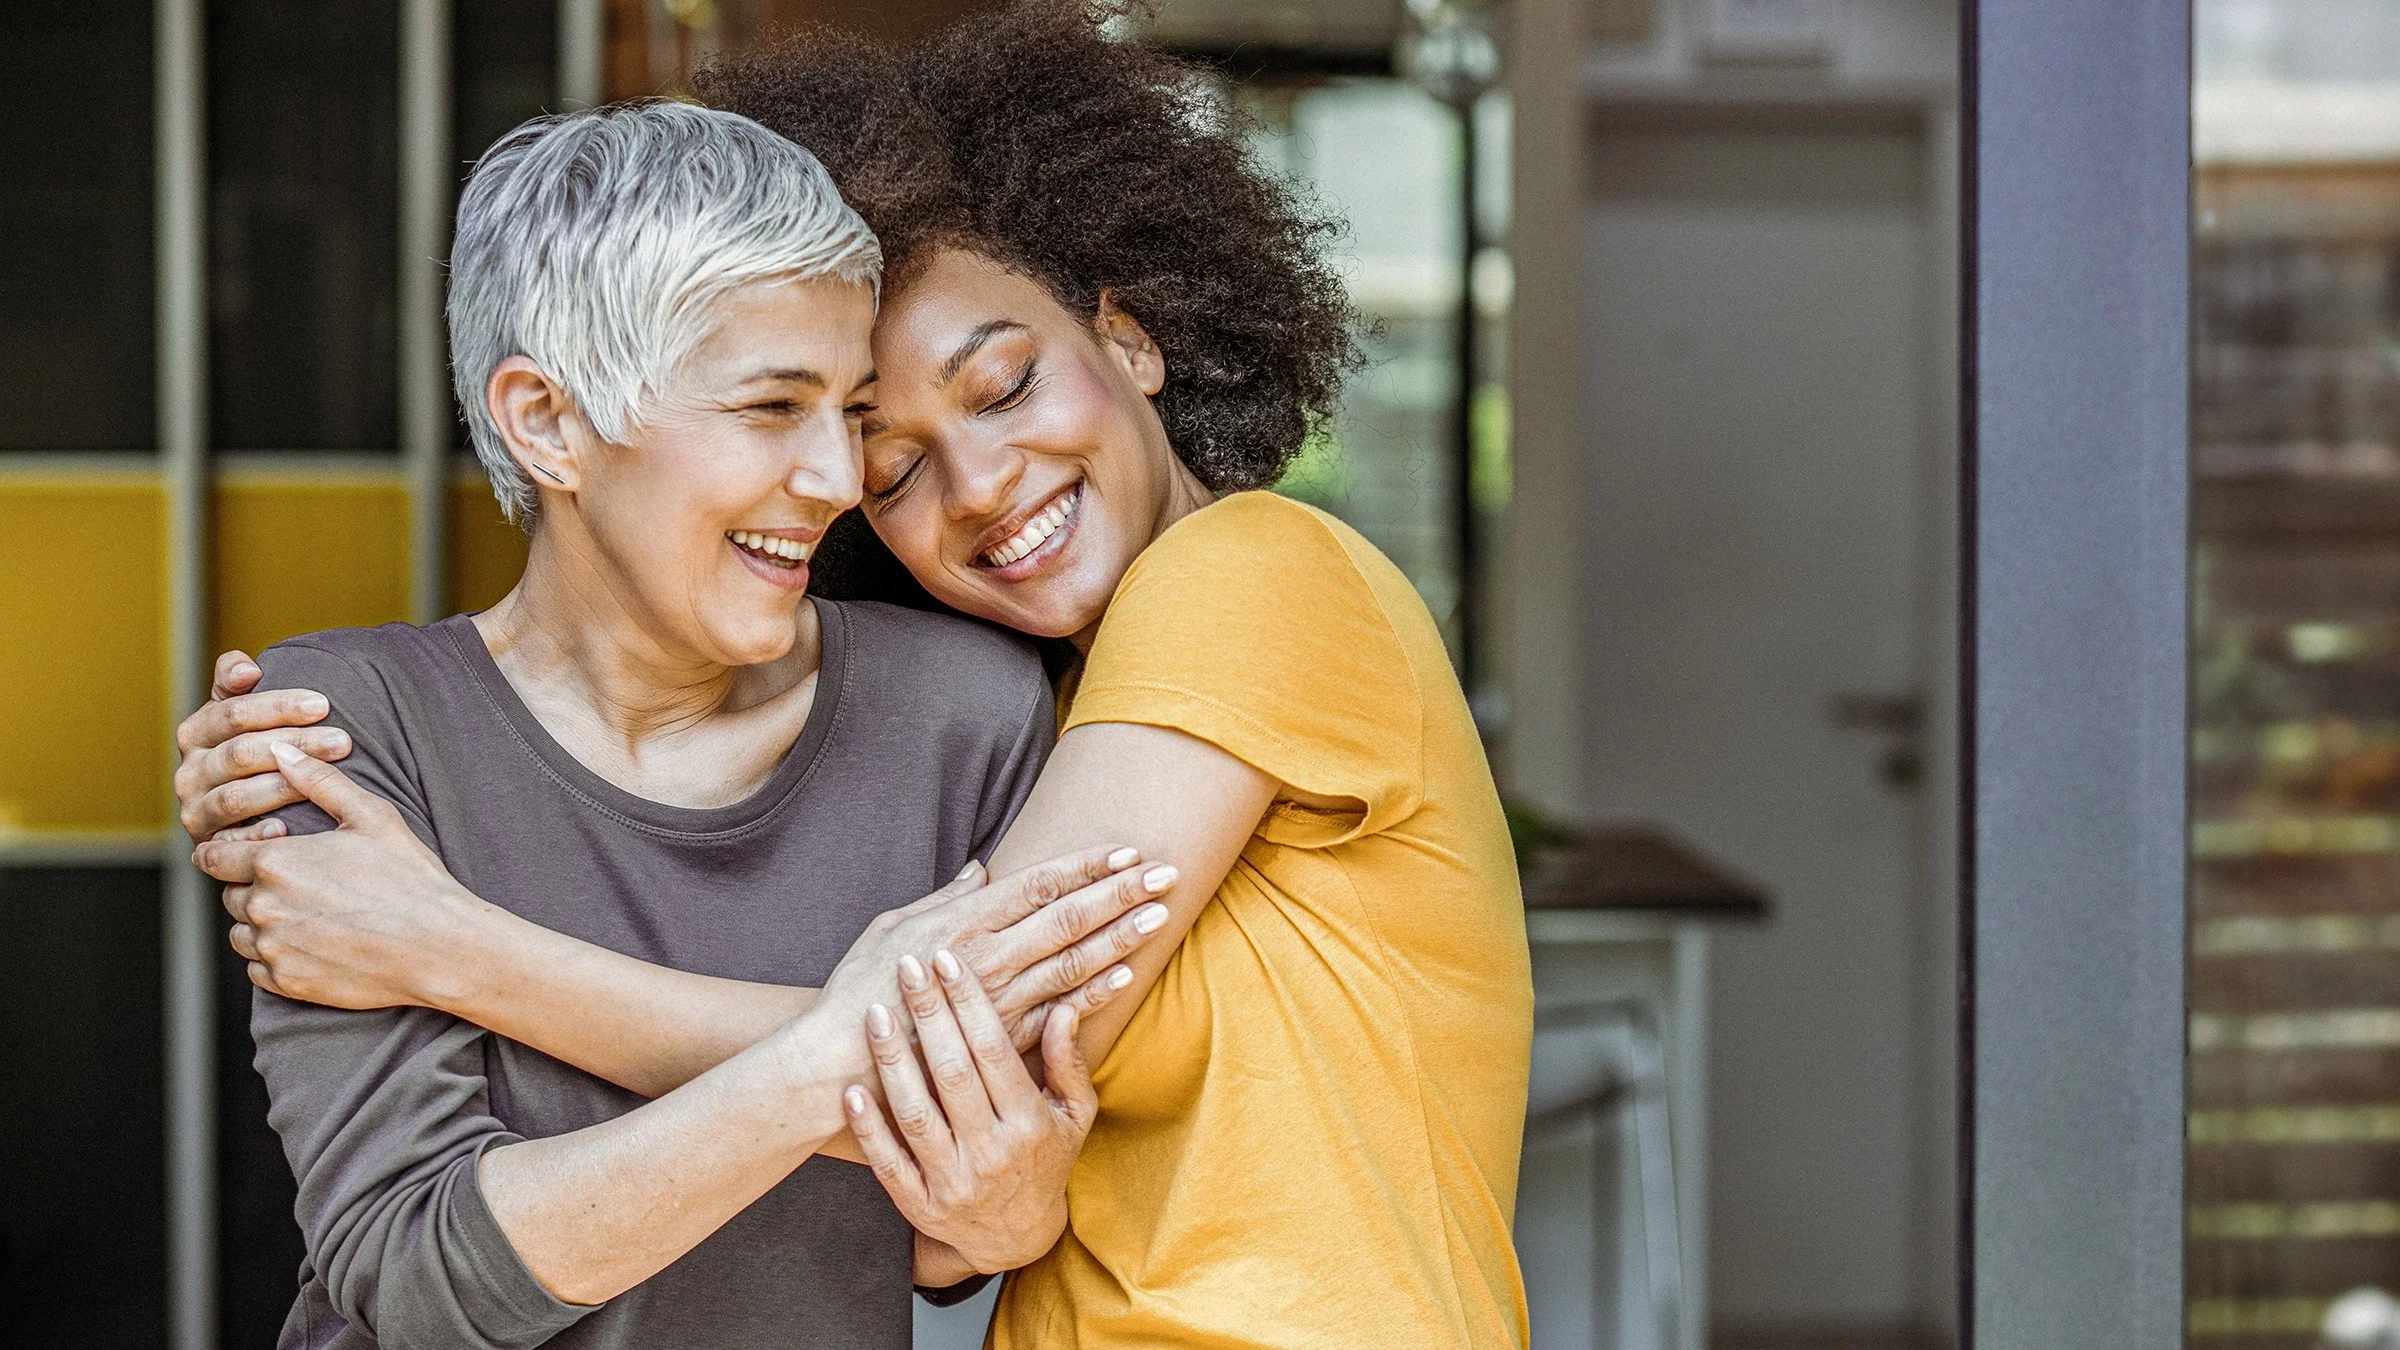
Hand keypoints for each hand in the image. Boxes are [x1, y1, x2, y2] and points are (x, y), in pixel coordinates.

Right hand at [173, 649, 350, 843]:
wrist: (247, 810)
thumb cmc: (256, 749)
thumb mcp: (242, 714)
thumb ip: (234, 683)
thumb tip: (244, 668)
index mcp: (196, 733)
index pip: (233, 714)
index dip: (278, 707)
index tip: (323, 704)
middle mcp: (189, 772)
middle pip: (241, 754)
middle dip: (296, 745)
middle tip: (343, 741)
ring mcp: (196, 810)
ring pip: (238, 796)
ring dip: (286, 787)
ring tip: (330, 777)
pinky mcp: (209, 845)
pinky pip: (232, 843)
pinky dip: (259, 834)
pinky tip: (288, 828)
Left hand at [193, 742, 484, 1008]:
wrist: (440, 946)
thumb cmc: (411, 878)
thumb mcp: (371, 817)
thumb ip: (319, 781)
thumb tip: (281, 750)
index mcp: (274, 861)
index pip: (213, 855)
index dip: (230, 849)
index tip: (253, 850)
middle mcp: (263, 906)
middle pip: (228, 893)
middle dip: (253, 885)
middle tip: (299, 882)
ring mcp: (273, 948)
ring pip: (241, 932)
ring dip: (261, 922)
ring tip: (308, 913)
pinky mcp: (287, 982)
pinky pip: (258, 968)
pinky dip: (276, 956)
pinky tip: (314, 942)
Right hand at [817, 849, 1177, 1057]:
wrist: (840, 1060)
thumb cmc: (859, 988)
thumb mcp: (892, 926)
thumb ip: (944, 898)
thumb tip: (981, 872)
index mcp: (963, 921)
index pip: (1039, 885)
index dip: (1086, 866)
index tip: (1126, 850)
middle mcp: (988, 956)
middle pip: (1067, 917)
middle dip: (1119, 893)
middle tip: (1165, 873)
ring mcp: (999, 999)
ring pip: (1072, 961)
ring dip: (1119, 937)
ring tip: (1159, 917)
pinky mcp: (1000, 1039)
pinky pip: (1057, 1013)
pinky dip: (1093, 995)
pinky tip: (1125, 977)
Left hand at [845, 950, 1095, 1273]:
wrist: (1016, 1238)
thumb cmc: (1045, 1160)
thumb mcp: (1074, 1116)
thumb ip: (1067, 1063)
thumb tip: (1063, 1009)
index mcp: (1029, 1123)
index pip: (994, 1052)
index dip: (969, 1003)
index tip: (948, 961)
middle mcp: (992, 1152)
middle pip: (952, 1073)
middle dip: (928, 1014)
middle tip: (907, 967)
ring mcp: (952, 1181)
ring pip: (916, 1114)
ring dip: (892, 1061)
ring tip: (875, 1013)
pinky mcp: (919, 1204)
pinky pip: (887, 1162)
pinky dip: (867, 1127)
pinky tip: (850, 1089)